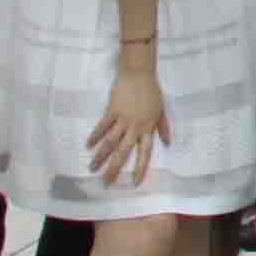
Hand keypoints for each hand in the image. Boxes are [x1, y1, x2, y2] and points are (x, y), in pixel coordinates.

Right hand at [86, 64, 168, 188]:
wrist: (139, 73)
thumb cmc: (152, 92)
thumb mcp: (162, 111)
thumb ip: (164, 128)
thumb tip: (167, 143)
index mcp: (148, 128)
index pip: (145, 153)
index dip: (140, 168)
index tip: (134, 182)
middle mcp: (135, 126)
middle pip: (124, 152)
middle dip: (114, 168)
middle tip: (106, 182)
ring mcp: (122, 119)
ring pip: (110, 142)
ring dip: (100, 156)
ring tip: (92, 167)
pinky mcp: (112, 110)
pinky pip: (102, 126)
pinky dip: (95, 136)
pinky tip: (88, 146)